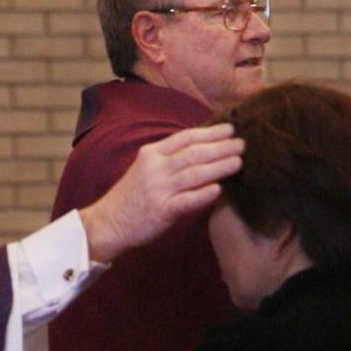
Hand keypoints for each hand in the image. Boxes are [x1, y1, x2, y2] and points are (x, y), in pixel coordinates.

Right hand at [79, 125, 243, 263]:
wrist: (109, 221)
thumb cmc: (132, 195)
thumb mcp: (146, 168)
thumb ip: (169, 158)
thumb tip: (201, 147)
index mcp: (152, 153)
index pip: (186, 137)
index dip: (210, 132)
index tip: (230, 129)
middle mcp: (155, 168)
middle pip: (193, 153)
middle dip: (220, 147)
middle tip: (242, 143)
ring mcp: (158, 189)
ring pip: (194, 174)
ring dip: (219, 167)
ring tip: (238, 162)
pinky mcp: (161, 211)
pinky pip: (186, 201)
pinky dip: (203, 194)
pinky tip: (219, 189)